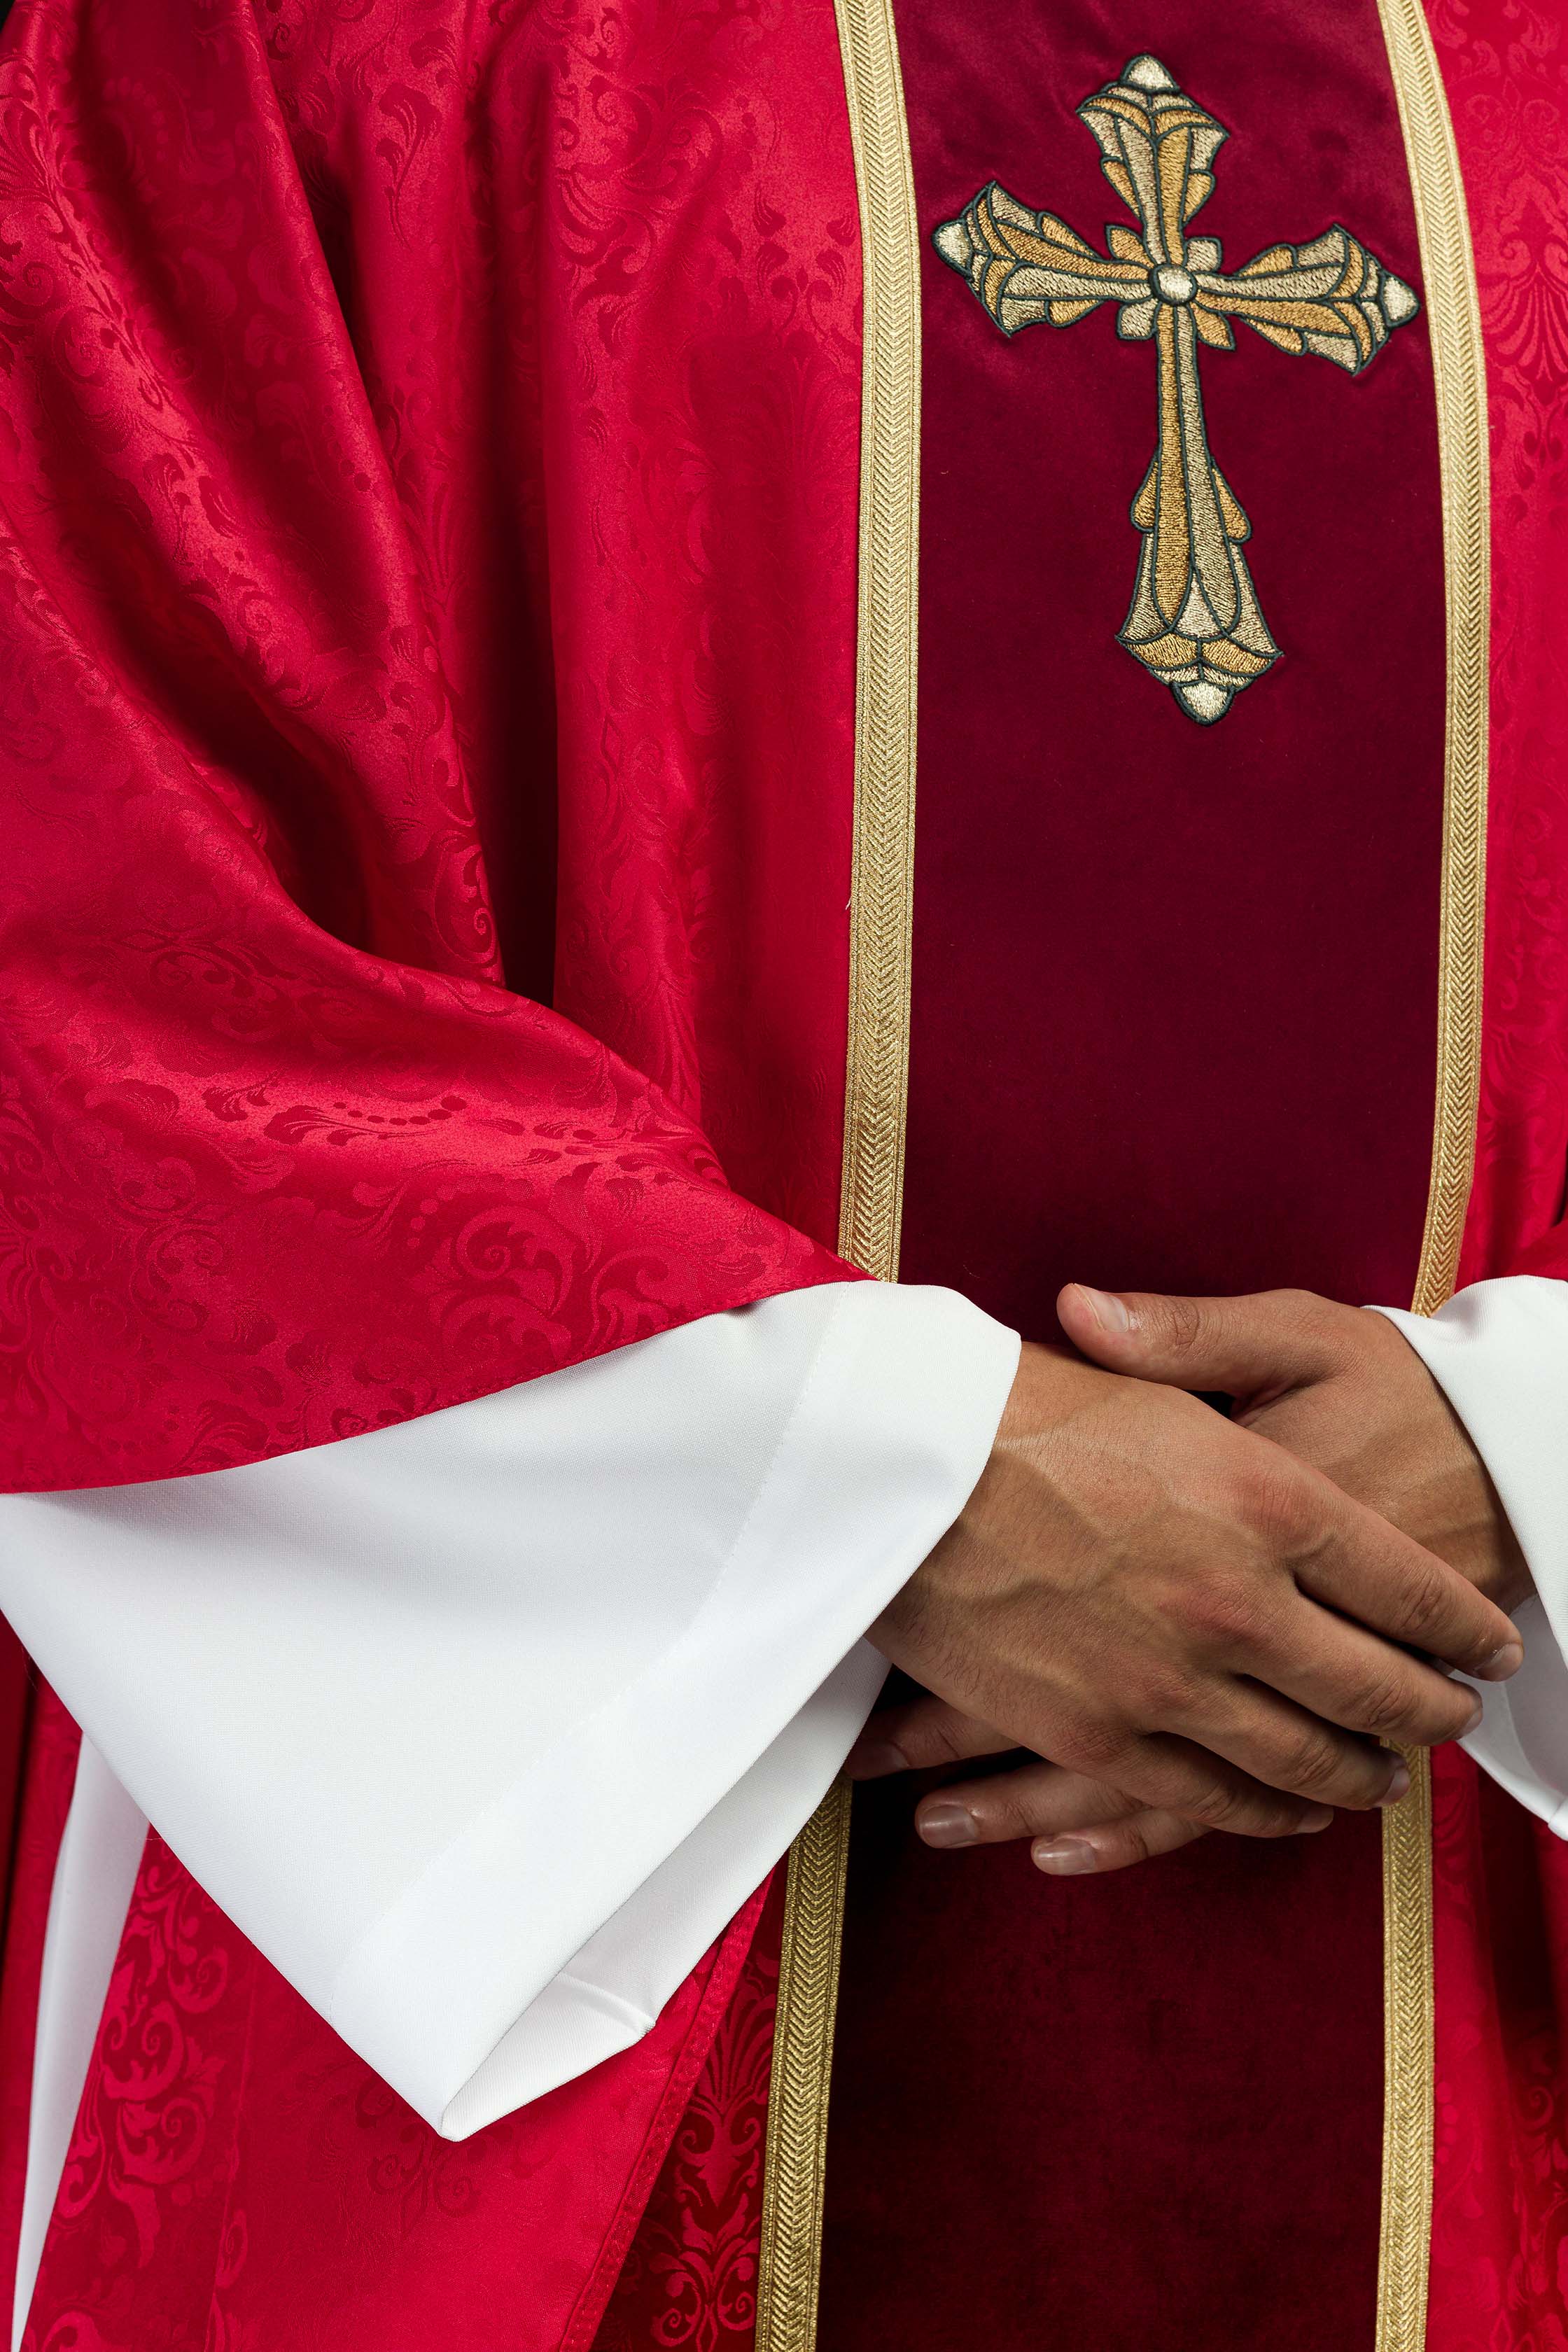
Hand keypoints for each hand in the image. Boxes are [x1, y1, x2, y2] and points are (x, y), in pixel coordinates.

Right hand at [864, 1330, 1522, 1845]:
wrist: (893, 1463)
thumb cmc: (1019, 1397)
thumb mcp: (1154, 1364)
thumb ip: (1237, 1399)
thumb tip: (1294, 1425)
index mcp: (1270, 1498)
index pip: (1407, 1584)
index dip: (1459, 1623)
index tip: (1485, 1643)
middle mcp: (1239, 1600)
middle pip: (1376, 1687)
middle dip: (1429, 1711)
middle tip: (1451, 1719)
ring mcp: (1170, 1678)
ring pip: (1303, 1760)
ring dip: (1358, 1778)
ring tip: (1385, 1783)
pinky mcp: (1095, 1730)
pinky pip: (1206, 1800)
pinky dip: (1265, 1817)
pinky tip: (1291, 1818)